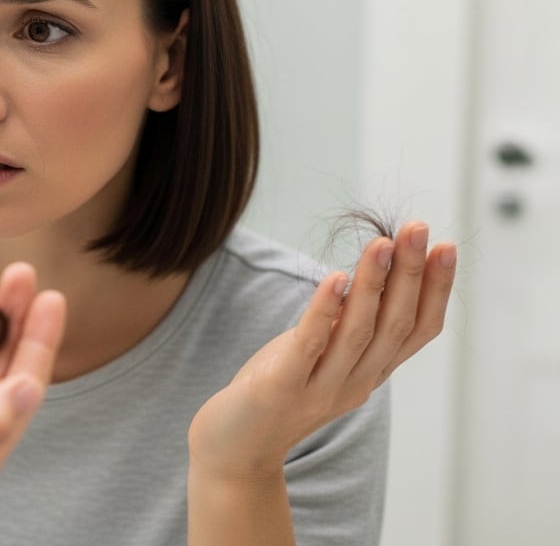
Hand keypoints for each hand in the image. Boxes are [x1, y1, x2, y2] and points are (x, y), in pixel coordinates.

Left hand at [187, 220, 455, 478]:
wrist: (234, 449)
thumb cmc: (277, 389)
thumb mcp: (322, 355)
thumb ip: (347, 325)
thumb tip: (370, 270)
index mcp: (370, 373)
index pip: (417, 331)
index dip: (435, 291)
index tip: (445, 247)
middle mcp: (354, 384)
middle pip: (394, 325)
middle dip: (411, 275)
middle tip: (420, 230)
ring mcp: (320, 389)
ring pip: (358, 332)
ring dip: (373, 285)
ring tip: (383, 243)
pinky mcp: (281, 389)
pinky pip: (310, 346)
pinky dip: (325, 311)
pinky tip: (335, 279)